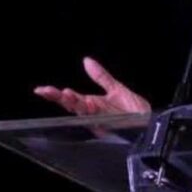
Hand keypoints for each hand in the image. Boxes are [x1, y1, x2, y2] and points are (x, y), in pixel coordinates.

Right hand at [34, 57, 151, 115]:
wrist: (150, 123)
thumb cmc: (134, 110)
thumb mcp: (116, 88)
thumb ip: (101, 76)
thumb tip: (87, 61)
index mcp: (92, 105)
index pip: (70, 99)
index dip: (55, 95)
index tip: (41, 90)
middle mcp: (94, 115)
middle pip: (74, 108)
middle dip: (63, 100)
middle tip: (54, 92)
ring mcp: (102, 123)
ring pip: (85, 115)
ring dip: (78, 105)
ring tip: (70, 95)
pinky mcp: (113, 130)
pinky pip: (101, 124)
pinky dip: (95, 116)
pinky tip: (91, 105)